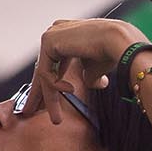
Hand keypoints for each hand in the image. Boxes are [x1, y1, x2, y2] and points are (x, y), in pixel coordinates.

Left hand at [28, 18, 148, 123]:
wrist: (119, 43)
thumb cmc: (113, 52)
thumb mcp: (96, 68)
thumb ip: (89, 75)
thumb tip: (94, 84)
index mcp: (67, 34)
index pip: (53, 63)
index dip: (51, 84)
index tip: (46, 103)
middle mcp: (56, 31)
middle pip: (44, 68)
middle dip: (39, 93)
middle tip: (32, 112)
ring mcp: (51, 35)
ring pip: (45, 74)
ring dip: (50, 98)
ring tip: (57, 119)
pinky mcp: (48, 41)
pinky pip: (46, 72)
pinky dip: (56, 86)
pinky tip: (71, 90)